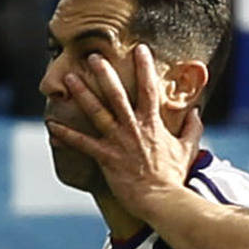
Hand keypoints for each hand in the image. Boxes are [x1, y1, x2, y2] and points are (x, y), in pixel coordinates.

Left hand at [45, 45, 200, 219]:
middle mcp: (134, 128)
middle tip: (93, 56)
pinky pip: (82, 143)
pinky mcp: (107, 158)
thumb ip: (193, 128)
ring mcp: (119, 142)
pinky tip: (51, 125)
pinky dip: (66, 135)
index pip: (149, 89)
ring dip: (83, 94)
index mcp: (153, 123)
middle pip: (117, 95)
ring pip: (98, 112)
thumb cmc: (174, 176)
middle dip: (105, 73)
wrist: (163, 199)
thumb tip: (196, 111)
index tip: (140, 48)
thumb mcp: (188, 148)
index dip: (145, 67)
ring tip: (70, 78)